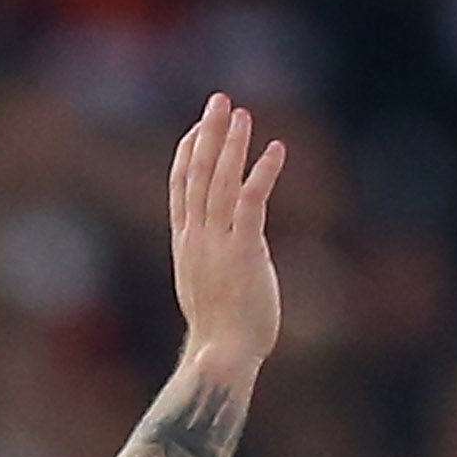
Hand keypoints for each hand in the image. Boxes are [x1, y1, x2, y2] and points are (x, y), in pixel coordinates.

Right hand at [168, 92, 285, 371]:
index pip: (181, 188)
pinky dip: (261, 172)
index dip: (189, 153)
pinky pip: (250, 201)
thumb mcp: (204, 286)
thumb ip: (208, 259)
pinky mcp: (244, 250)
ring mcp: (217, 242)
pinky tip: (275, 149)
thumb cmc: (219, 329)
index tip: (199, 127)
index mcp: (185, 243)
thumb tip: (215, 252)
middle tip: (219, 99)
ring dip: (231, 144)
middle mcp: (196, 237)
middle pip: (197, 173)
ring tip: (242, 113)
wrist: (223, 356)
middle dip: (208, 134)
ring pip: (219, 181)